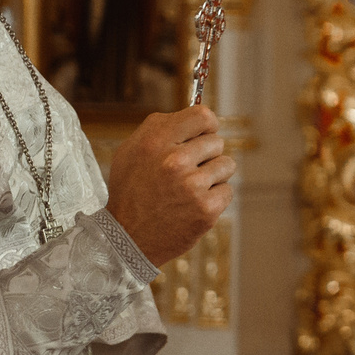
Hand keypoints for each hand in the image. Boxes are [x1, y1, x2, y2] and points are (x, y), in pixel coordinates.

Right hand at [105, 105, 235, 267]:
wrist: (126, 238)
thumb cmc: (131, 190)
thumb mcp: (132, 150)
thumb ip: (162, 128)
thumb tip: (199, 117)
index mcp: (156, 141)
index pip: (203, 116)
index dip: (206, 126)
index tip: (202, 136)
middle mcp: (174, 161)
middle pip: (217, 142)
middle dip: (205, 155)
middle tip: (185, 172)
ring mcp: (192, 186)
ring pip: (227, 165)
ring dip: (213, 176)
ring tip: (190, 188)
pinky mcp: (206, 209)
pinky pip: (228, 190)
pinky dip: (215, 197)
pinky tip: (193, 205)